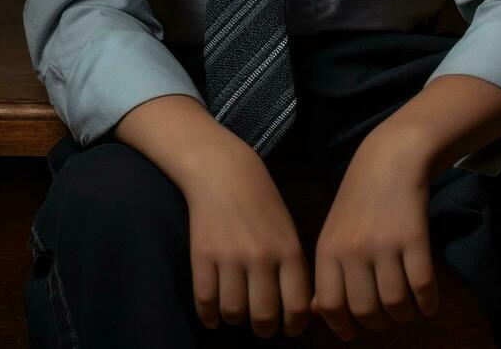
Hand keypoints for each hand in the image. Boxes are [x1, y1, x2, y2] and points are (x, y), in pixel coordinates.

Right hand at [182, 133, 311, 339]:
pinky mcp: (201, 256)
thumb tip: (299, 312)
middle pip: (263, 316)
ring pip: (233, 312)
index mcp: (289, 250)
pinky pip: (205, 301)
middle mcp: (261, 256)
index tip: (289, 329)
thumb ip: (293, 268)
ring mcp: (229, 257)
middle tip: (262, 327)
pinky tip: (214, 315)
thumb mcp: (288, 230)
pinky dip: (209, 316)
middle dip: (264, 329)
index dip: (293, 326)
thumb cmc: (262, 202)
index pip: (296, 305)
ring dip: (236, 319)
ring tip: (237, 313)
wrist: (224, 172)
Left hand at [309, 132, 439, 339]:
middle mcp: (353, 250)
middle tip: (386, 317)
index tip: (353, 332)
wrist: (391, 158)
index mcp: (328, 249)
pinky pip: (423, 287)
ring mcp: (385, 244)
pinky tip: (429, 302)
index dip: (342, 325)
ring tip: (408, 309)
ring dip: (405, 315)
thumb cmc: (360, 198)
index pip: (329, 305)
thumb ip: (328, 272)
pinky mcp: (415, 238)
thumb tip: (320, 314)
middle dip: (378, 323)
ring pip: (396, 303)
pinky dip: (428, 303)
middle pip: (365, 310)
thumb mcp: (334, 231)